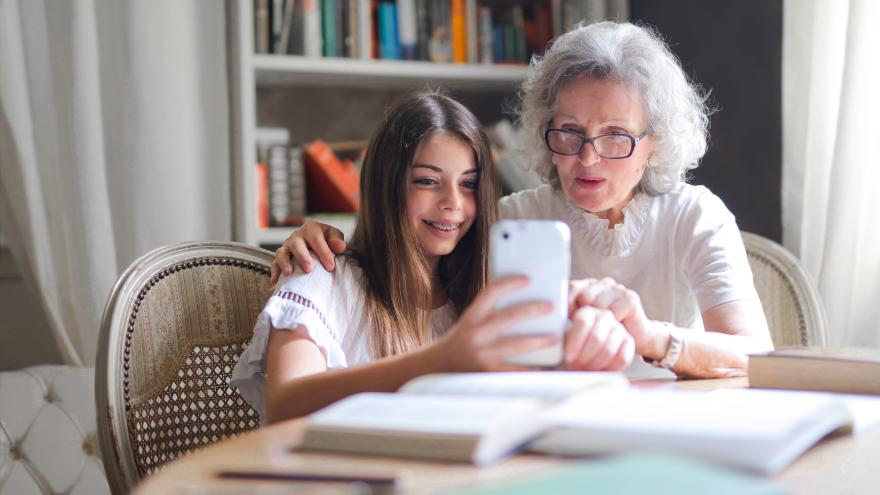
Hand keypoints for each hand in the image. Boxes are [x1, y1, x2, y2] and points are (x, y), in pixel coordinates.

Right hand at [271, 221, 347, 283]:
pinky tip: (276, 281)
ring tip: (289, 272)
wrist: (314, 244)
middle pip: (296, 244)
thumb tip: (340, 247)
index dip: (323, 252)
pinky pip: (274, 264)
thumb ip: (336, 240)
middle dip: (302, 257)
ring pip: (282, 253)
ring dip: (285, 262)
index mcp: (311, 229)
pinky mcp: (280, 258)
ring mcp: (287, 247)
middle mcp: (297, 236)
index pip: (316, 239)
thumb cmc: (325, 241)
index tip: (330, 266)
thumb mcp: (333, 236)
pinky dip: (275, 272)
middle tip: (309, 269)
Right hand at [431, 276, 559, 371]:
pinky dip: (532, 368)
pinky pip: (516, 370)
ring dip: (539, 340)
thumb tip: (520, 302)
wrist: (437, 368)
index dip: (510, 283)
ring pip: (517, 345)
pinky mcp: (489, 373)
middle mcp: (475, 334)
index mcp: (471, 317)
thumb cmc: (459, 342)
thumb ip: (489, 313)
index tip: (527, 279)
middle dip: (533, 310)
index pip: (491, 292)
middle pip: (509, 317)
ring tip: (554, 337)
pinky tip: (545, 365)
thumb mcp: (469, 322)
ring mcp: (482, 354)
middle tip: (551, 306)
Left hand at [562, 306, 633, 370]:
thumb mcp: (562, 339)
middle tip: (576, 367)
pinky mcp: (629, 341)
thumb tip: (550, 343)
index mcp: (586, 311)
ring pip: (608, 349)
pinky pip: (622, 358)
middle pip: (596, 337)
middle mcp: (604, 316)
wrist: (589, 353)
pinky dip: (610, 369)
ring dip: (595, 365)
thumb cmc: (572, 347)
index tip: (568, 358)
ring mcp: (619, 327)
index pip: (583, 322)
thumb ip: (558, 338)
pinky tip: (599, 372)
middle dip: (584, 357)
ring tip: (585, 371)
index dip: (575, 342)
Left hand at [569, 278, 657, 358]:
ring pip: (598, 305)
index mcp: (590, 285)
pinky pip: (613, 312)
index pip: (572, 287)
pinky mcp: (631, 298)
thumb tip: (552, 314)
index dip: (567, 304)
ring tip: (603, 330)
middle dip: (584, 315)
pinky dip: (612, 324)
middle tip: (588, 329)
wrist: (637, 338)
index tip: (566, 319)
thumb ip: (571, 314)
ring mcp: (618, 289)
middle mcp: (604, 283)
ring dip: (599, 322)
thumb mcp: (585, 322)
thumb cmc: (607, 331)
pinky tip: (615, 327)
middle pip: (585, 296)